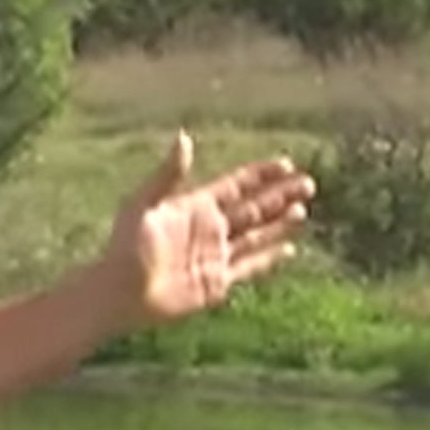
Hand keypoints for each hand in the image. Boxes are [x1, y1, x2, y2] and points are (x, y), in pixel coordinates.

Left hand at [99, 129, 314, 327]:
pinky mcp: (218, 282)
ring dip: (279, 224)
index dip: (261, 175)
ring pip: (257, 235)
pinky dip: (270, 258)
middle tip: (308, 184)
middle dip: (280, 196)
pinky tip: (289, 249)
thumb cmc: (125, 246)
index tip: (286, 164)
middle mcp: (210, 229)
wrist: (120, 292)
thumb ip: (167, 175)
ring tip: (303, 211)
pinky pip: (250, 267)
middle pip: (254, 208)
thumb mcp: (144, 204)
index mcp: (195, 206)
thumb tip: (184, 137)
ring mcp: (216, 255)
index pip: (236, 186)